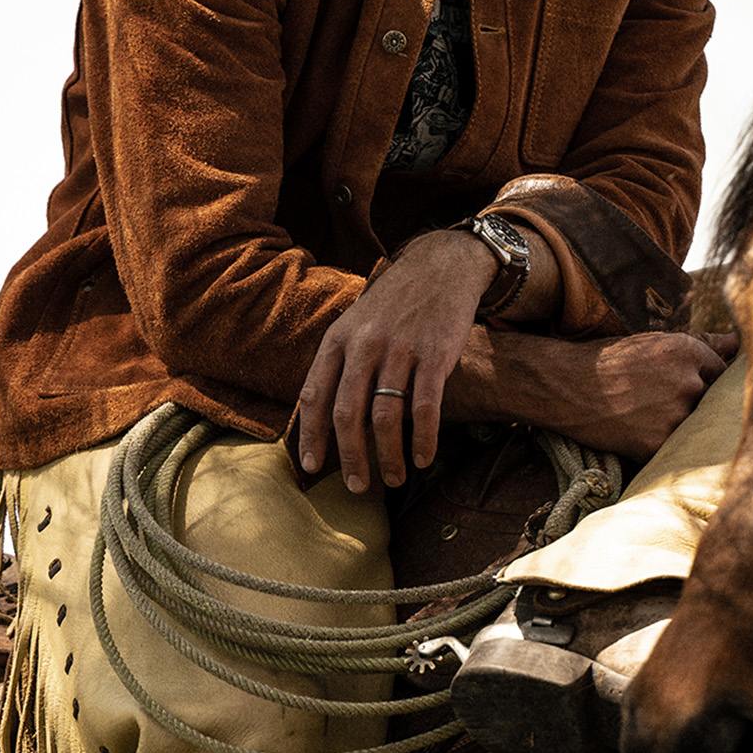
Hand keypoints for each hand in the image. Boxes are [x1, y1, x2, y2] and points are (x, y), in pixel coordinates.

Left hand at [297, 231, 496, 490]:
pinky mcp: (435, 354)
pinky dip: (423, 440)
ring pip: (386, 417)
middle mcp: (364, 344)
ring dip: (388, 457)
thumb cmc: (395, 303)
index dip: (311, 436)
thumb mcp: (356, 322)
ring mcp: (400, 349)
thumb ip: (340, 362)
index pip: (314, 395)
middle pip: (348, 414)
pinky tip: (424, 458)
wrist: (441, 266)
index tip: (311, 467)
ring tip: (394, 479)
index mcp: (338, 339)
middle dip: (351, 458)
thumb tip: (323, 415)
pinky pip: (425, 408)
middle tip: (357, 487)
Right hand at [532, 330, 736, 460]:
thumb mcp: (652, 342)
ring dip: (680, 426)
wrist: (565, 386)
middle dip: (696, 405)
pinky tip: (640, 431)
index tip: (687, 385)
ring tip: (648, 416)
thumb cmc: (607, 360)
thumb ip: (702, 344)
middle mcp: (687, 382)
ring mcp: (674, 415)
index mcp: (688, 351)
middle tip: (662, 402)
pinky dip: (663, 445)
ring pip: (695, 428)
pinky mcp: (658, 445)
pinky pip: (674, 450)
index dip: (705, 381)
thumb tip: (736, 340)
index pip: (722, 373)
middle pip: (713, 402)